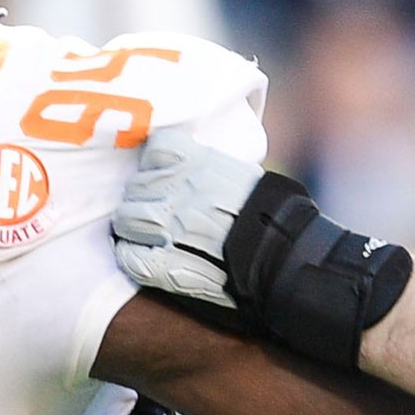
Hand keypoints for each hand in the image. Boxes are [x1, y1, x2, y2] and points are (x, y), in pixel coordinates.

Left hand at [112, 131, 411, 368]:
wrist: (288, 262)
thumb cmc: (276, 219)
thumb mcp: (245, 176)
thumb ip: (212, 168)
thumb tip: (194, 164)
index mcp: (200, 164)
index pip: (156, 150)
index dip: (157, 166)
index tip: (164, 177)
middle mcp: (178, 191)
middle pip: (135, 186)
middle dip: (143, 200)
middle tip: (157, 214)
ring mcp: (168, 228)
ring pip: (126, 219)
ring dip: (133, 228)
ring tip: (149, 238)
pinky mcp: (163, 264)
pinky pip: (129, 256)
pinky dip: (132, 257)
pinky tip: (144, 260)